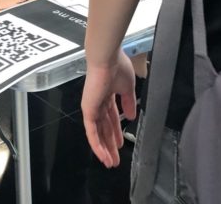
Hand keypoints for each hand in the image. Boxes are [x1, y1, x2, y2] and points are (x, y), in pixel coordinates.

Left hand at [82, 52, 136, 167]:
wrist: (107, 59)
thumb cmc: (118, 67)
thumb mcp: (128, 88)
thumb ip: (129, 103)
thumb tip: (132, 117)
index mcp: (107, 95)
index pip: (111, 118)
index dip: (116, 132)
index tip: (121, 144)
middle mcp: (98, 102)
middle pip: (104, 129)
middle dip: (110, 145)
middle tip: (115, 160)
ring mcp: (92, 107)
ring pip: (97, 133)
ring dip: (104, 149)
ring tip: (110, 162)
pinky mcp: (88, 110)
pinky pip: (91, 132)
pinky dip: (97, 144)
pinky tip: (103, 155)